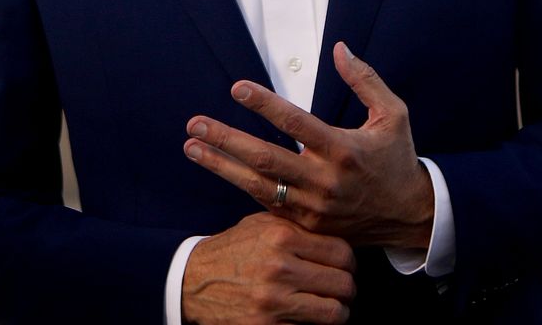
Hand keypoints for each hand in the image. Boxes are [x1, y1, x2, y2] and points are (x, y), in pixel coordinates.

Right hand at [180, 212, 356, 324]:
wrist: (192, 281)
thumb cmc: (233, 251)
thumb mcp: (263, 225)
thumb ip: (299, 227)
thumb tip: (338, 234)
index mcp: (283, 237)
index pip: (342, 253)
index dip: (349, 263)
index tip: (345, 268)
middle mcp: (280, 268)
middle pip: (343, 284)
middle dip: (346, 289)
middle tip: (342, 290)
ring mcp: (272, 301)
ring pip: (334, 313)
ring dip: (337, 311)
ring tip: (331, 307)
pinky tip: (307, 317)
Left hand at [185, 41, 434, 249]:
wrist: (409, 215)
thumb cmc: (398, 158)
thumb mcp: (393, 114)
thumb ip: (365, 80)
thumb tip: (340, 48)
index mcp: (345, 150)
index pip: (296, 123)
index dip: (264, 104)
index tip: (237, 88)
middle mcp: (325, 180)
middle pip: (267, 158)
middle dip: (227, 139)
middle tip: (196, 123)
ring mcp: (314, 207)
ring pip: (258, 184)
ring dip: (221, 165)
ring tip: (192, 146)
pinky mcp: (307, 223)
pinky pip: (268, 203)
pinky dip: (241, 185)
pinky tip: (218, 168)